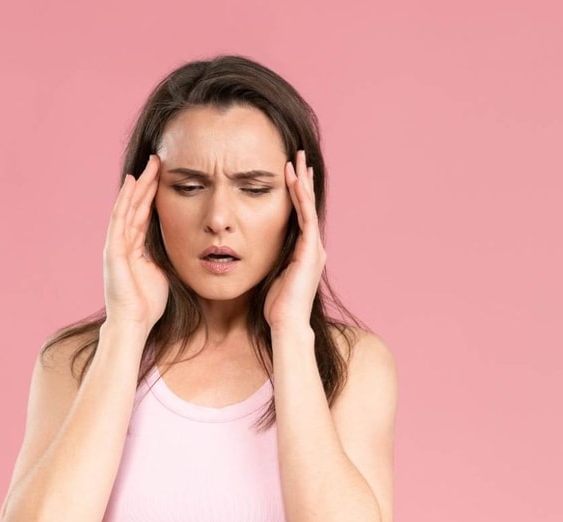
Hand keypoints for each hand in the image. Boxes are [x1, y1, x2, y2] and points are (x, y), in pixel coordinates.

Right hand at [103, 154, 168, 328]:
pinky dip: (125, 201)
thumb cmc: (149, 303)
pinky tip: (131, 185)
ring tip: (148, 166)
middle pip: (136, 205)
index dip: (154, 193)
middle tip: (157, 159)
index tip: (165, 174)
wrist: (134, 324)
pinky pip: (120, 220)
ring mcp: (116, 245)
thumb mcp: (163, 271)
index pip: (145, 213)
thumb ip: (168, 255)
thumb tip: (188, 243)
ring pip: (128, 208)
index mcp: (136, 247)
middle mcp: (123, 242)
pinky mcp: (113, 251)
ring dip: (138, 186)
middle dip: (146, 183)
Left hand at [265, 150, 325, 330]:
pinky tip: (294, 180)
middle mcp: (312, 246)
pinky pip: (304, 216)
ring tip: (296, 160)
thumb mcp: (269, 276)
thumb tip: (249, 251)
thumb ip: (266, 260)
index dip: (295, 192)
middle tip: (298, 156)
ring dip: (301, 182)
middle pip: (307, 205)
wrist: (286, 324)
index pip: (299, 215)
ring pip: (307, 206)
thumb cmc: (274, 307)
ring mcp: (313, 247)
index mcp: (303, 252)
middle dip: (302, 180)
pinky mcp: (310, 250)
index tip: (288, 172)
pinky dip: (299, 197)